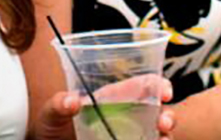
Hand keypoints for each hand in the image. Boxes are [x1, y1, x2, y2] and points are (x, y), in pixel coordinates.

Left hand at [33, 76, 175, 139]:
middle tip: (164, 122)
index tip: (165, 92)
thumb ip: (58, 105)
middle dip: (168, 115)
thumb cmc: (52, 127)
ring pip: (158, 135)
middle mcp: (127, 117)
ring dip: (166, 137)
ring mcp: (129, 137)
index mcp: (115, 97)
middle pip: (158, 112)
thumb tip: (70, 101)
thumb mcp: (51, 112)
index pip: (144, 85)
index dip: (159, 85)